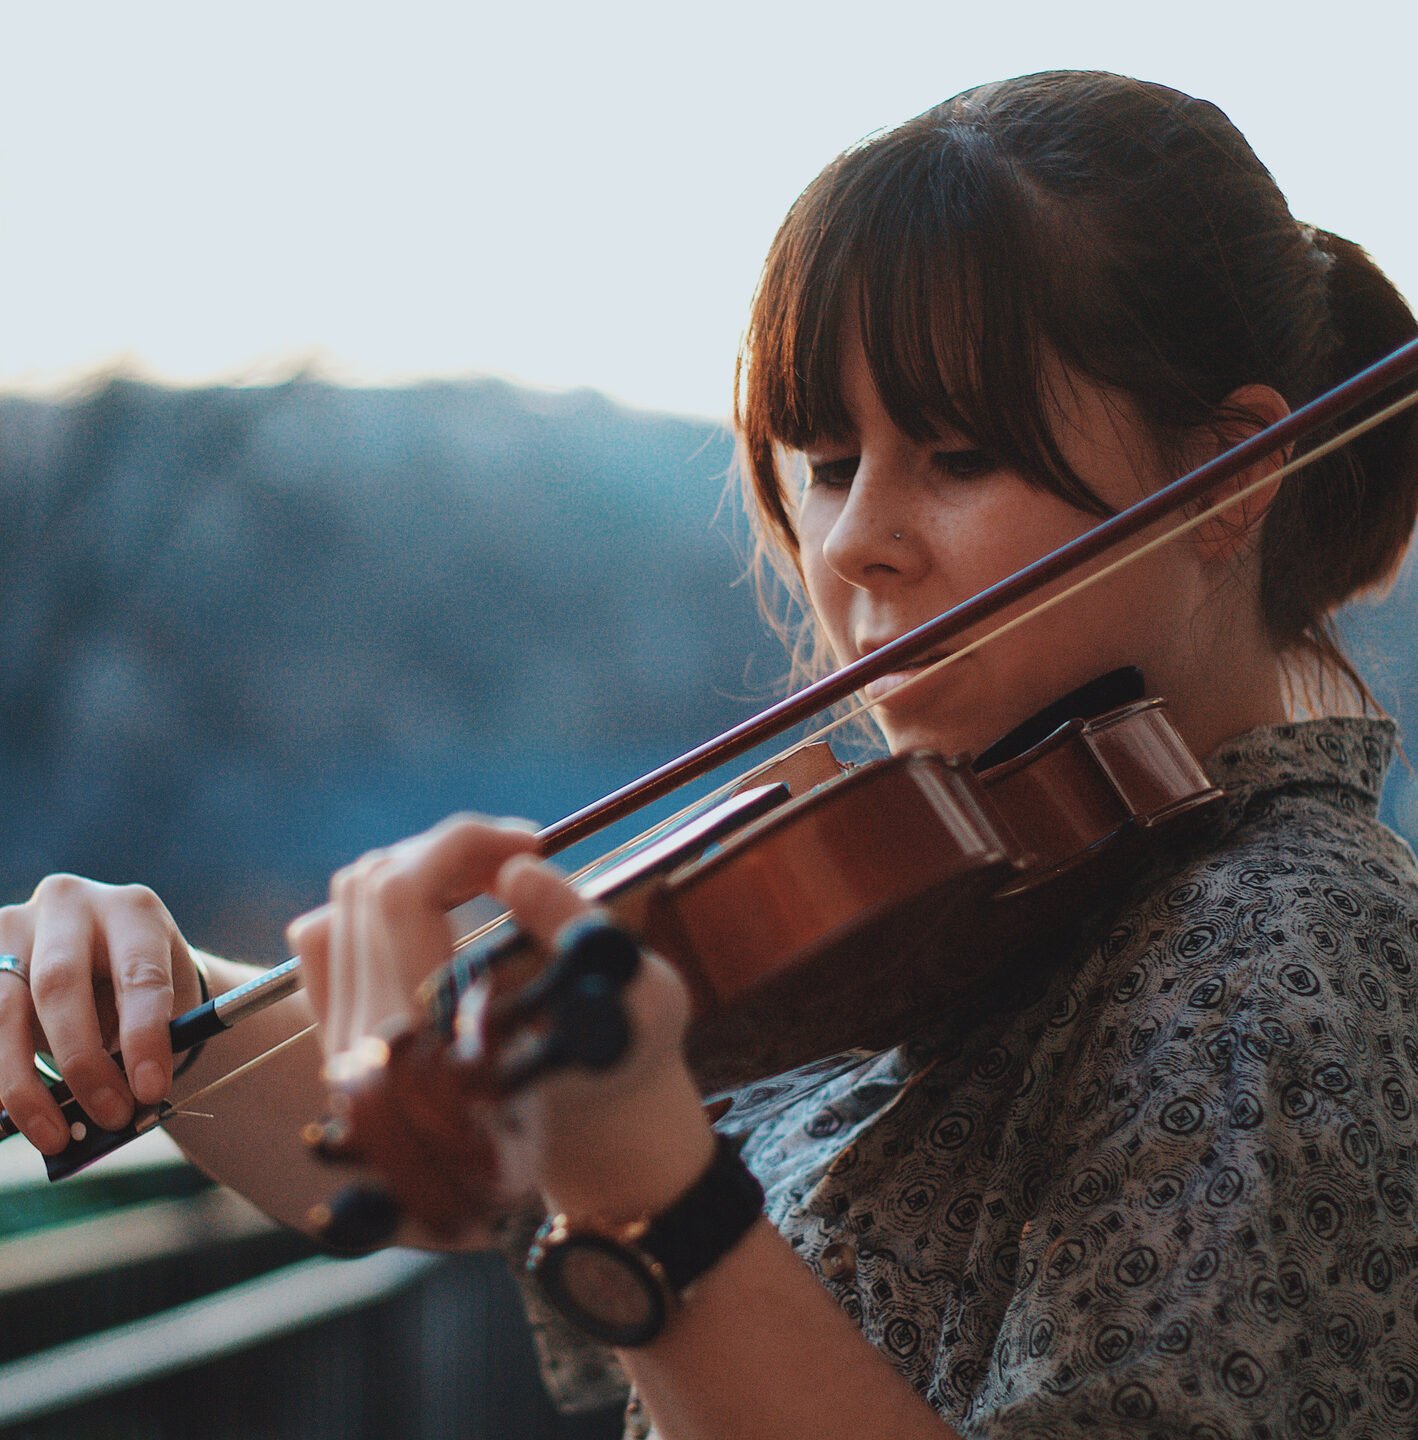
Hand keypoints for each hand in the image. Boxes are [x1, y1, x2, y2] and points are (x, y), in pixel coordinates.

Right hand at [0, 875, 203, 1153]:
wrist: (107, 958)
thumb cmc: (142, 988)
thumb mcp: (164, 1001)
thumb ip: (145, 1041)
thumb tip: (123, 1107)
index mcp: (132, 910)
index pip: (139, 974)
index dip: (145, 1036)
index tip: (151, 1091)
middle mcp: (69, 905)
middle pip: (59, 985)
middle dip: (83, 1061)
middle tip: (110, 1116)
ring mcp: (13, 927)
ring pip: (4, 1009)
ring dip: (24, 1083)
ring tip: (56, 1136)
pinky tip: (6, 1116)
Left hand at [288, 814, 712, 1230]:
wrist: (567, 1148)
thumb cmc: (613, 1080)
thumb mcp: (628, 1008)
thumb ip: (572, 930)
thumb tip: (518, 870)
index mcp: (426, 1041)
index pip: (403, 893)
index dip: (465, 844)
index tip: (532, 845)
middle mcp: (364, 1041)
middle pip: (373, 884)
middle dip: (451, 850)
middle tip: (518, 859)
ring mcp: (341, 1040)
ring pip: (348, 900)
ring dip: (421, 867)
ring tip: (486, 878)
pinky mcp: (338, 1036)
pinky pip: (325, 938)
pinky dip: (376, 902)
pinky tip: (435, 909)